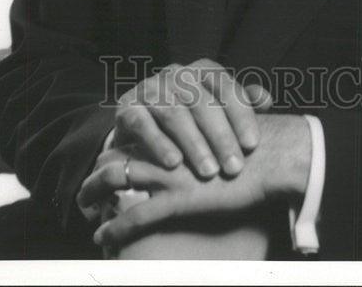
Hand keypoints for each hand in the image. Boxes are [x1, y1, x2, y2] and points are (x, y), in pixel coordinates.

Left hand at [80, 114, 310, 251]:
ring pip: (118, 177)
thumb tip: (217, 125)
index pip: (140, 129)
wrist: (278, 156)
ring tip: (83, 203)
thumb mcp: (232, 126)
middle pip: (122, 149)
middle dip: (101, 167)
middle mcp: (170, 142)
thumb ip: (217, 126)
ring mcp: (171, 170)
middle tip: (88, 185)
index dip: (123, 145)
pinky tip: (102, 237)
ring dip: (96, 192)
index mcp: (179, 124)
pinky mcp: (178, 198)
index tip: (110, 157)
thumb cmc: (262, 144)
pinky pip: (135, 215)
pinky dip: (115, 229)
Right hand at [112, 58, 271, 177]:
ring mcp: (150, 88)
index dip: (241, 115)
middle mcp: (176, 73)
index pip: (226, 87)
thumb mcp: (218, 110)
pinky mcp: (127, 107)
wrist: (142, 127)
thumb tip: (266, 100)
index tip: (252, 144)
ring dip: (194, 144)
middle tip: (234, 167)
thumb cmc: (191, 119)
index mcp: (202, 70)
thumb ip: (243, 104)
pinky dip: (159, 144)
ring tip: (209, 172)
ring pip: (175, 114)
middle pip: (202, 103)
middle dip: (220, 137)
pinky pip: (144, 124)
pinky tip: (174, 164)